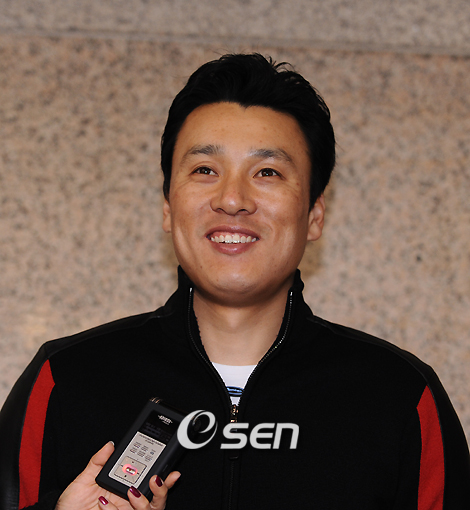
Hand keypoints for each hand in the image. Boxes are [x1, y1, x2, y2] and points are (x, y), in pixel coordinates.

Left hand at [55, 442, 180, 509]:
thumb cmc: (71, 506)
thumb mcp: (83, 480)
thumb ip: (98, 462)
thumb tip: (110, 445)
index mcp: (125, 489)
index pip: (150, 484)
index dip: (165, 479)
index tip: (171, 471)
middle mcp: (128, 504)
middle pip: (157, 501)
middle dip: (162, 490)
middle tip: (154, 479)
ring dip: (143, 502)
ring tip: (130, 492)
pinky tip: (103, 505)